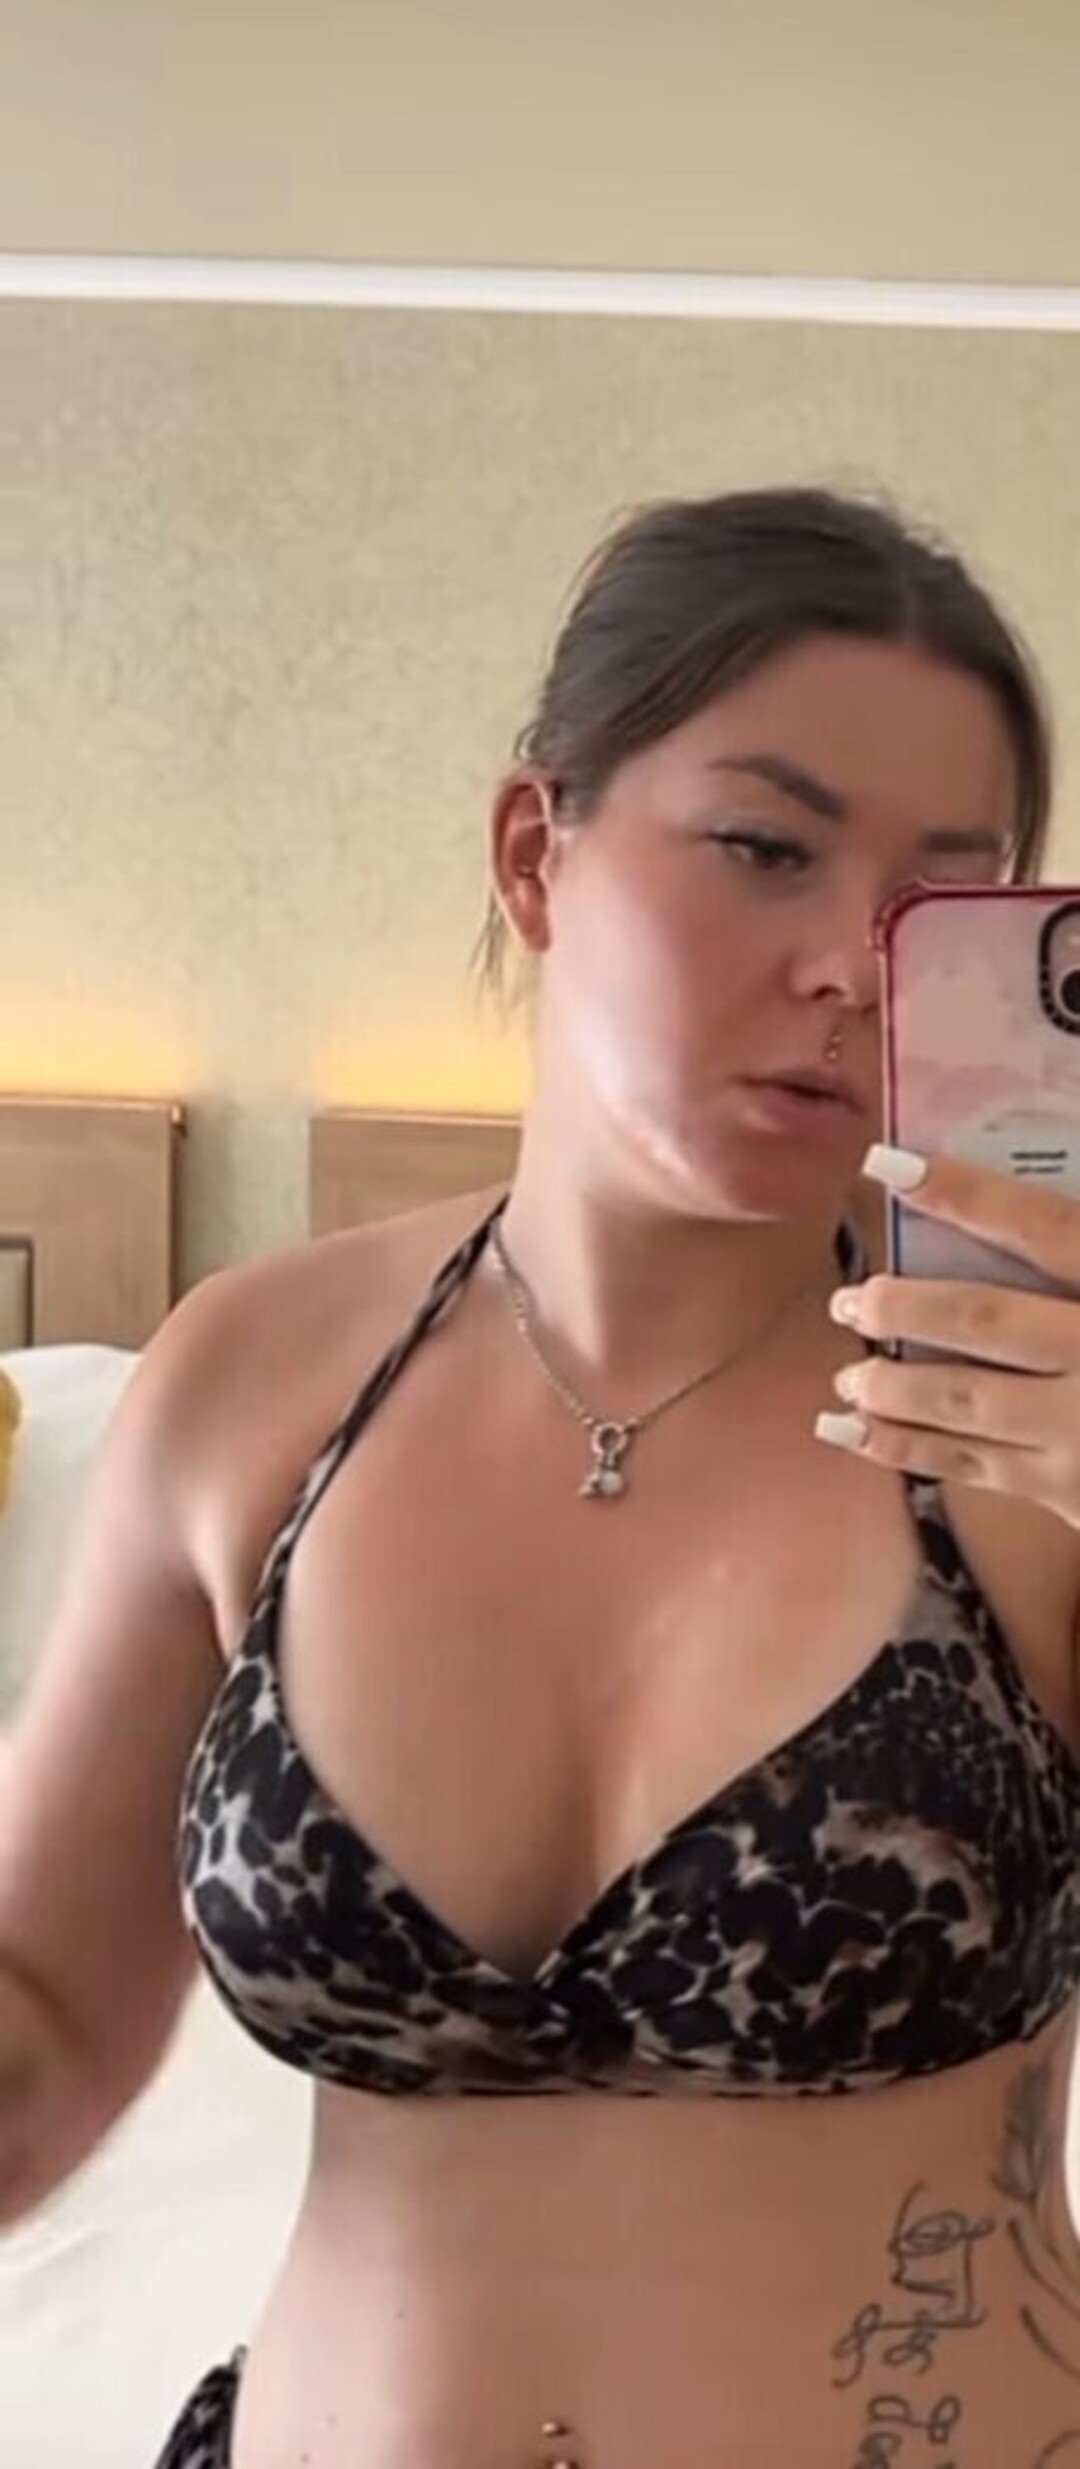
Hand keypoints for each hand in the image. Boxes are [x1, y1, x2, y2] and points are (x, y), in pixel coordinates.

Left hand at [815, 1143, 1079, 1533]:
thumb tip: (1040, 1183)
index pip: (1041, 1227)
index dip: (965, 1194)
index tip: (889, 1166)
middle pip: (986, 1319)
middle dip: (905, 1305)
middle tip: (851, 1299)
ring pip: (967, 1402)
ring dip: (893, 1386)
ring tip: (849, 1372)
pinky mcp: (1070, 1492)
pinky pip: (973, 1467)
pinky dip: (904, 1448)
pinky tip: (853, 1431)